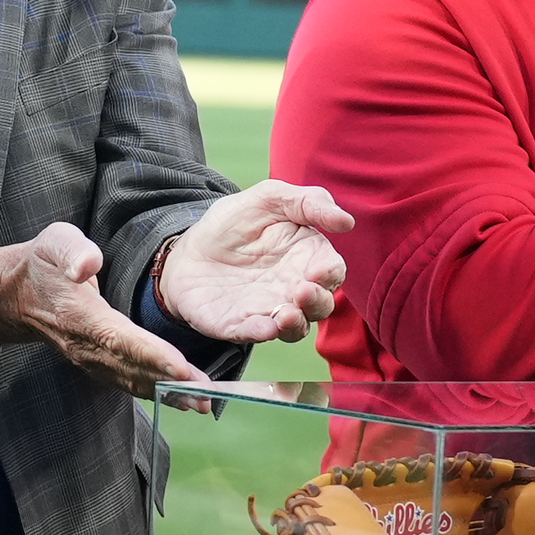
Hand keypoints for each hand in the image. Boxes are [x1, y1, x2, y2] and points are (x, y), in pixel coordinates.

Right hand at [0, 221, 198, 391]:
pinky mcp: (98, 365)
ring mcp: (91, 360)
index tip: (179, 367)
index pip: (119, 339)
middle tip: (206, 395)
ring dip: (168, 394)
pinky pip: (129, 383)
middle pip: (132, 368)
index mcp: (80, 315)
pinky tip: (182, 399)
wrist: (18, 295)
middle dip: (170, 383)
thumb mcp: (55, 242)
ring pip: (133, 381)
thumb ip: (74, 251)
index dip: (150, 354)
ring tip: (203, 403)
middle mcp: (86, 346)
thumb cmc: (44, 264)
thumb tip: (87, 266)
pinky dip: (157, 393)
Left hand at [151, 179, 348, 350]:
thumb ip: (308, 202)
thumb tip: (347, 221)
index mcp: (307, 258)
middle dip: (317, 301)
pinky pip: (255, 335)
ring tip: (286, 314)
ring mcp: (268, 311)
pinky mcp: (239, 326)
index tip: (321, 270)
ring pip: (296, 329)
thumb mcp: (268, 199)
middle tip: (302, 290)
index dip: (331, 273)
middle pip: (321, 305)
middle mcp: (294, 289)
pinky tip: (262, 327)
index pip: (332, 271)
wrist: (187, 250)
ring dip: (295, 324)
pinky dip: (261, 334)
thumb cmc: (234, 223)